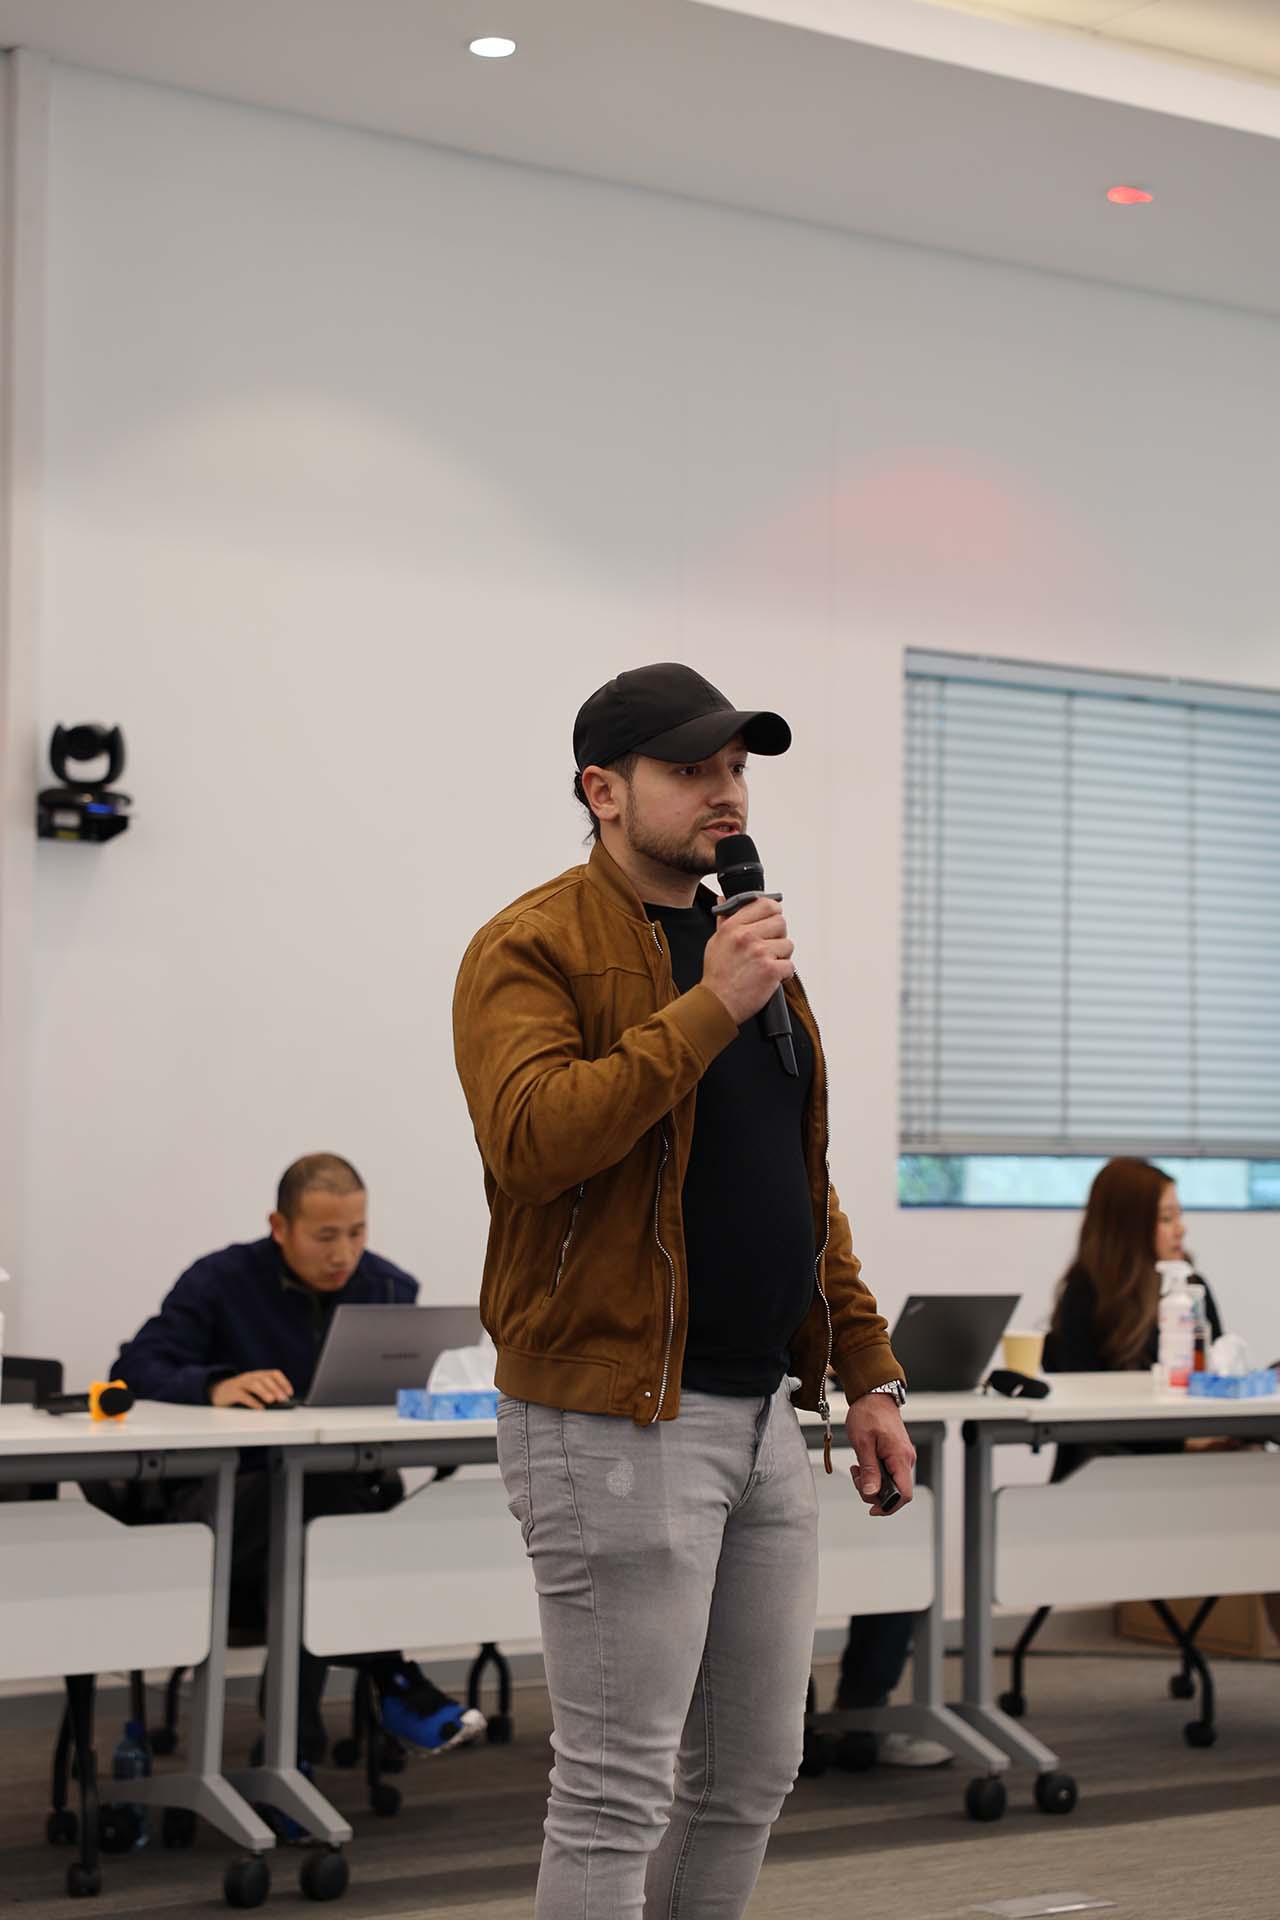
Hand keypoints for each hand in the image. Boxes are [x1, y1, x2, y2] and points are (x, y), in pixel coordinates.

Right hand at [210, 1369, 293, 1407]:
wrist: (217, 1391)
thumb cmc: (239, 1392)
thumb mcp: (253, 1389)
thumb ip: (265, 1393)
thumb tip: (281, 1402)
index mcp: (257, 1375)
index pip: (274, 1374)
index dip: (283, 1382)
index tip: (290, 1393)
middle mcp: (250, 1377)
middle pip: (264, 1379)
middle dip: (275, 1388)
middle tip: (283, 1399)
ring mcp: (240, 1384)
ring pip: (254, 1384)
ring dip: (265, 1392)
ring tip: (272, 1401)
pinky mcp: (232, 1392)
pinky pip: (243, 1396)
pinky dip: (252, 1402)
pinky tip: (259, 1408)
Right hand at [702, 897, 794, 1025]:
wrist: (717, 1003)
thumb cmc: (717, 974)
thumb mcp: (716, 941)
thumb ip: (724, 919)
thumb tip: (723, 900)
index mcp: (733, 926)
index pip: (765, 904)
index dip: (773, 911)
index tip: (772, 920)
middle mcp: (747, 936)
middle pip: (781, 922)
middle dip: (778, 936)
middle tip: (769, 948)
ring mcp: (760, 952)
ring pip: (788, 945)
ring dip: (781, 957)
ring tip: (766, 966)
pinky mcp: (771, 970)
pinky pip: (790, 966)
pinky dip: (783, 975)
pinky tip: (769, 979)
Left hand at [846, 1392, 914, 1517]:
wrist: (874, 1395)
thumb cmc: (869, 1413)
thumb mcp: (863, 1443)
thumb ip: (869, 1470)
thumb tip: (871, 1493)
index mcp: (900, 1457)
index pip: (904, 1494)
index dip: (889, 1506)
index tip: (872, 1508)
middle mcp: (906, 1459)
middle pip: (895, 1492)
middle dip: (873, 1491)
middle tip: (857, 1478)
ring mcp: (902, 1456)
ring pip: (890, 1483)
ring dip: (872, 1482)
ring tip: (857, 1468)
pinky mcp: (897, 1454)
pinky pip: (889, 1473)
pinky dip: (875, 1473)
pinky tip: (863, 1464)